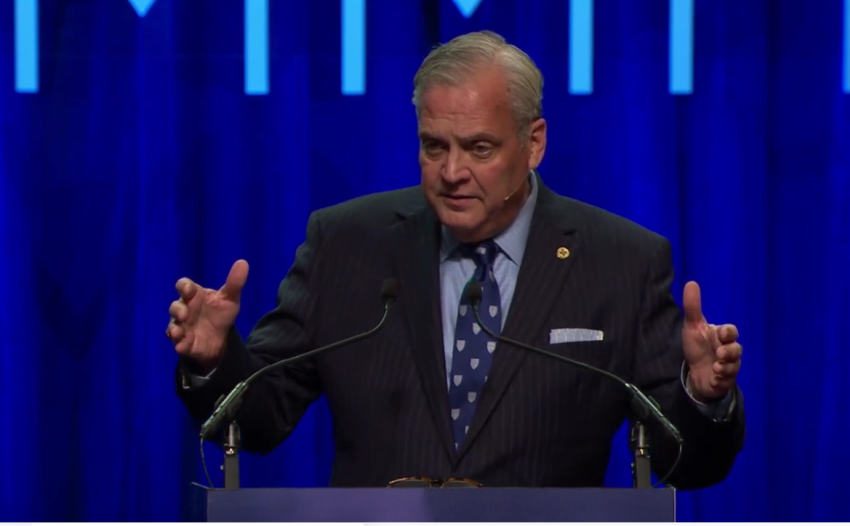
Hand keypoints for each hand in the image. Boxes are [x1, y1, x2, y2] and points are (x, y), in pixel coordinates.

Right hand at [166, 260, 248, 371]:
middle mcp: (184, 310)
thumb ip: (234, 283)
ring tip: (177, 332)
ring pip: (173, 325)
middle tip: (183, 314)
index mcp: (194, 295)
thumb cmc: (220, 313)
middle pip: (175, 307)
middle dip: (177, 310)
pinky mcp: (183, 342)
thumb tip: (243, 262)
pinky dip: (178, 344)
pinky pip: (177, 343)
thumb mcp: (230, 299)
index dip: (184, 286)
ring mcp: (182, 326)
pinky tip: (182, 346)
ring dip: (174, 328)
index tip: (188, 289)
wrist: (221, 338)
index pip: (184, 286)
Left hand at [682, 281, 741, 401]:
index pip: (732, 332)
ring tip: (716, 367)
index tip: (721, 333)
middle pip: (737, 350)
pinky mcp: (723, 381)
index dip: (729, 332)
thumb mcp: (692, 326)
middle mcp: (728, 352)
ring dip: (726, 367)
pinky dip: (721, 380)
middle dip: (730, 351)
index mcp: (722, 337)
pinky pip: (726, 382)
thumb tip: (691, 282)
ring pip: (734, 367)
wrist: (696, 372)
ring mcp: (728, 367)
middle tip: (719, 353)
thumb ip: (692, 307)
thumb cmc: (697, 347)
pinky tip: (714, 378)